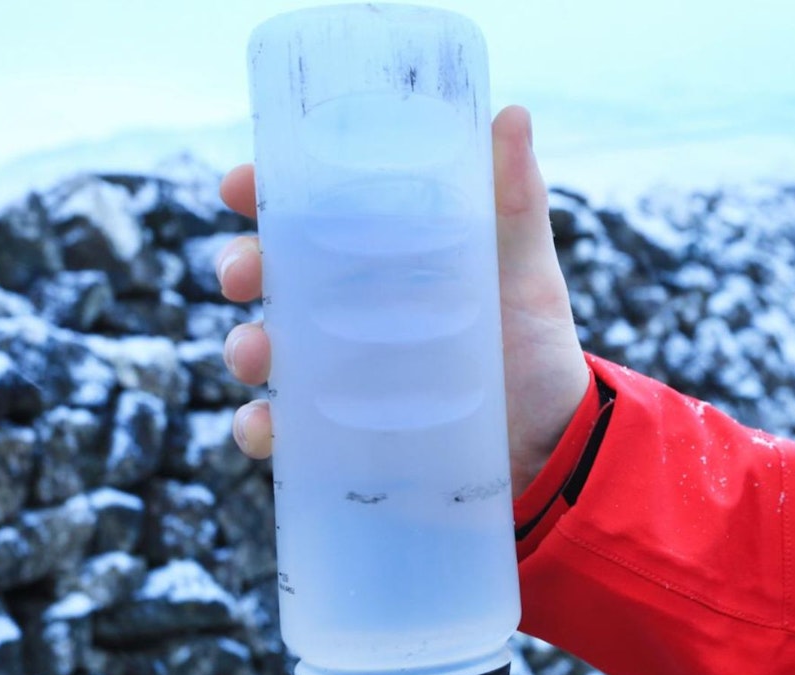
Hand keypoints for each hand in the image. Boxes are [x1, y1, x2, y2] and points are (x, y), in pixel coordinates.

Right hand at [216, 105, 589, 496]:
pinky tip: (268, 428)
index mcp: (382, 256)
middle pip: (269, 275)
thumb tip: (513, 113)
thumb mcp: (527, 270)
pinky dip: (262, 428)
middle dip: (241, 266)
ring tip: (257, 355)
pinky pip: (284, 430)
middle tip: (244, 274)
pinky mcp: (342, 433)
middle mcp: (349, 309)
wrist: (554, 440)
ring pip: (265, 348)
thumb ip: (515, 200)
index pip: (306, 213)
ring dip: (243, 346)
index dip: (262, 192)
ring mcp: (339, 372)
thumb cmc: (533, 343)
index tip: (240, 186)